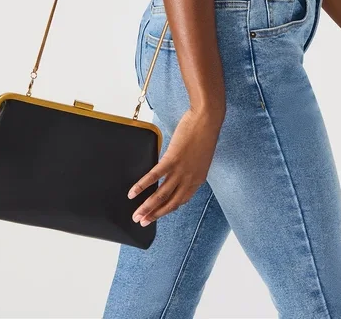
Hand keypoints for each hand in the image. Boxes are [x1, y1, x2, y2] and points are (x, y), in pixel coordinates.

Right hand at [127, 107, 222, 225]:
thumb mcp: (200, 156)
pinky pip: (154, 176)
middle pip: (170, 203)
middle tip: (143, 222)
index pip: (181, 200)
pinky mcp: (172, 159)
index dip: (168, 209)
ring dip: (147, 207)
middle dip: (155, 214)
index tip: (158, 214)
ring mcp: (181, 170)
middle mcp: (190, 179)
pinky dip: (142, 186)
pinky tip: (133, 193)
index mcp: (198, 179)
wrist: (207, 119)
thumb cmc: (204, 133)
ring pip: (161, 194)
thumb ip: (191, 167)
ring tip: (136, 215)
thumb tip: (180, 170)